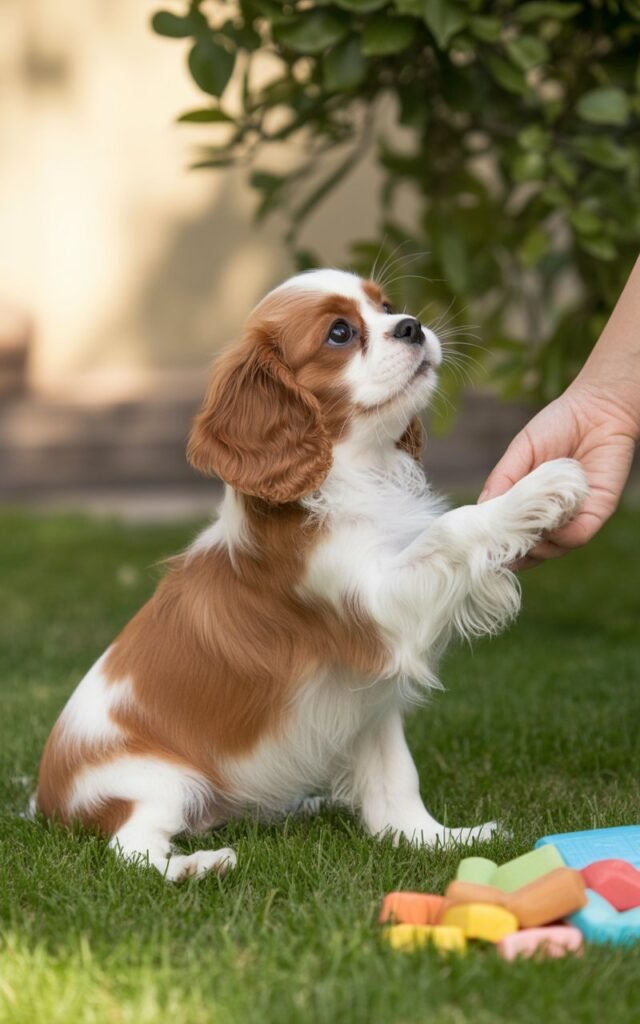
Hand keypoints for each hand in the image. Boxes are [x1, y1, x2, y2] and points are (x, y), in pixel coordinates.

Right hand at [479, 382, 637, 567]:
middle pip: (532, 551)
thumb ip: (502, 480)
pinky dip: (563, 536)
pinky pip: (579, 535)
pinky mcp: (597, 511)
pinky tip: (553, 525)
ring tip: (528, 532)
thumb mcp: (520, 451)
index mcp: (530, 504)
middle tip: (503, 543)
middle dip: (516, 553)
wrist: (597, 408)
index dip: (497, 545)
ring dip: (538, 548)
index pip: (511, 535)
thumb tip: (481, 509)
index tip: (482, 545)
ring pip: (554, 549)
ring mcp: (574, 516)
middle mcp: (552, 515)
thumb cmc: (557, 425)